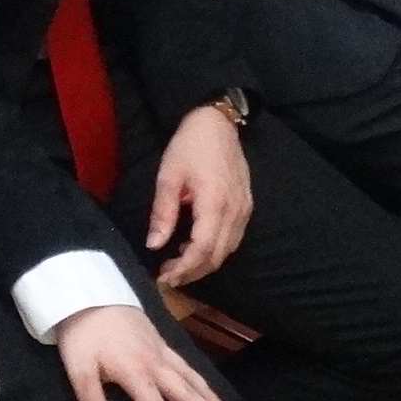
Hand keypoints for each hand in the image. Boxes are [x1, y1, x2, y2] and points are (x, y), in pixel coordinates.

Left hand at [55, 303, 239, 400]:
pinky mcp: (158, 339)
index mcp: (135, 375)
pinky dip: (199, 377)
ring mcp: (159, 351)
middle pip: (186, 397)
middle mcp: (154, 365)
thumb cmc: (80, 335)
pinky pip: (185, 363)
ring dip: (210, 398)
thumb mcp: (79, 371)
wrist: (87, 292)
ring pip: (191, 379)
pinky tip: (205, 385)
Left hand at [145, 106, 250, 288]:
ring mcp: (244, 209)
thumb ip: (163, 212)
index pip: (203, 248)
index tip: (164, 277)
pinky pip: (233, 239)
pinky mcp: (246, 207)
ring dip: (204, 264)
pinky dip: (215, 250)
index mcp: (215, 202)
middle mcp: (235, 210)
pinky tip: (195, 248)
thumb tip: (154, 245)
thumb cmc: (189, 145)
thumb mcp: (168, 176)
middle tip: (167, 276)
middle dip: (192, 272)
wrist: (217, 123)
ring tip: (177, 265)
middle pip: (217, 256)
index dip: (184, 268)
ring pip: (228, 250)